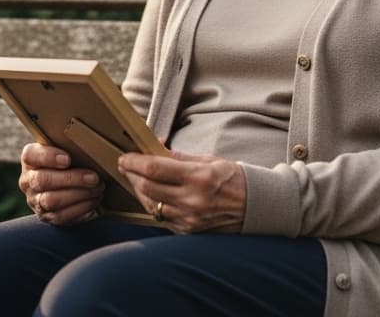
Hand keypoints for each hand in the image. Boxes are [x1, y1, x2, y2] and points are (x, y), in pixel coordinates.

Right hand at [19, 143, 103, 224]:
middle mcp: (28, 180)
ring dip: (79, 195)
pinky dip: (80, 210)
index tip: (68, 159)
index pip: (31, 155)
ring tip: (98, 190)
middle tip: (95, 178)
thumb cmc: (69, 161)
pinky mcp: (45, 216)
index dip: (48, 157)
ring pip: (52, 201)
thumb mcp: (66, 149)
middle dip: (72, 179)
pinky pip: (60, 217)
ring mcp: (35, 200)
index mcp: (30, 159)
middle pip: (43, 180)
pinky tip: (94, 202)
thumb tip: (94, 145)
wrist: (64, 182)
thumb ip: (72, 145)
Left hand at [117, 150, 245, 233]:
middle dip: (131, 174)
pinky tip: (148, 194)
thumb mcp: (209, 160)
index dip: (134, 162)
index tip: (125, 157)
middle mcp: (193, 201)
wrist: (255, 207)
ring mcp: (189, 219)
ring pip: (150, 204)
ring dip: (138, 190)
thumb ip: (179, 157)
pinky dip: (151, 204)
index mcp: (199, 178)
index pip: (155, 169)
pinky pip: (160, 217)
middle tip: (124, 164)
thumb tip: (154, 148)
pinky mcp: (188, 230)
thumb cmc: (232, 179)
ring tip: (134, 177)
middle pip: (147, 187)